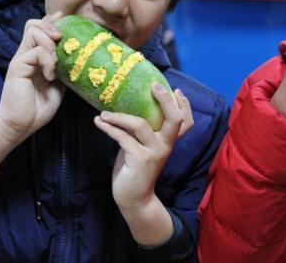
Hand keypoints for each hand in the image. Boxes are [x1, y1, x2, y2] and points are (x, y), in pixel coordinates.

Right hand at [0, 12, 64, 143]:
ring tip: (56, 63)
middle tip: (61, 41)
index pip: (38, 28)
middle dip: (51, 27)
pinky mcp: (17, 67)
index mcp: (34, 57)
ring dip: (50, 44)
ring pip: (34, 32)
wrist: (20, 124)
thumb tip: (79, 58)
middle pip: (34, 24)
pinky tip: (50, 75)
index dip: (51, 21)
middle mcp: (26, 54)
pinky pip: (35, 52)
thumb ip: (63, 69)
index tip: (64, 19)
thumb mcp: (58, 84)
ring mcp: (21, 59)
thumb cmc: (38, 107)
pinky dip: (47, 61)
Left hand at [93, 84, 192, 210]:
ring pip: (141, 125)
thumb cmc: (135, 169)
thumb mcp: (143, 147)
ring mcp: (154, 152)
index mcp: (168, 141)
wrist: (134, 198)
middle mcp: (165, 145)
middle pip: (175, 119)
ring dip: (119, 116)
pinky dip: (109, 128)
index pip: (185, 122)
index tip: (175, 90)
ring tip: (105, 113)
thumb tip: (128, 109)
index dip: (185, 106)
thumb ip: (143, 132)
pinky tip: (99, 122)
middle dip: (166, 100)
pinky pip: (123, 137)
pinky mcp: (140, 159)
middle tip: (154, 86)